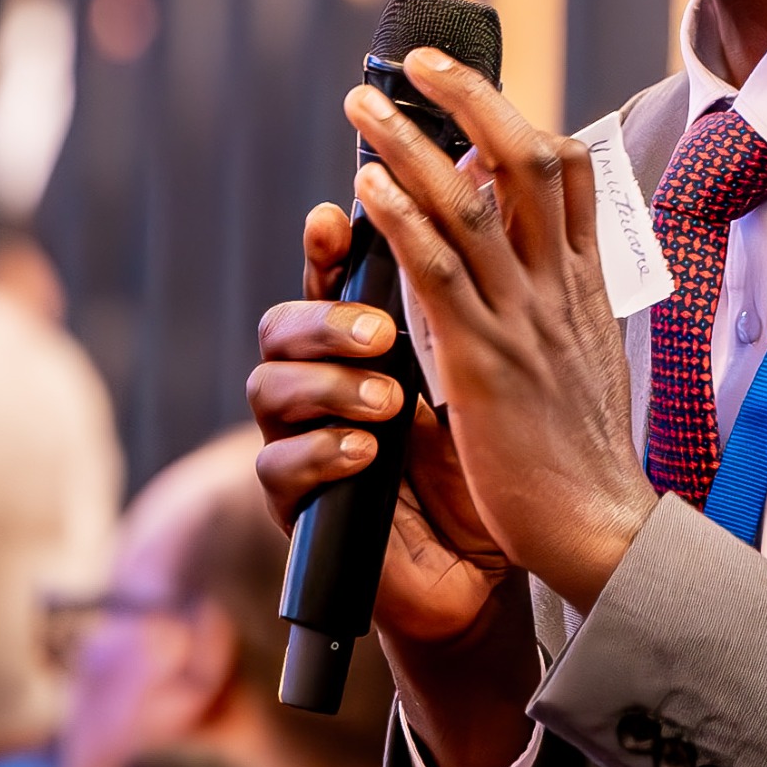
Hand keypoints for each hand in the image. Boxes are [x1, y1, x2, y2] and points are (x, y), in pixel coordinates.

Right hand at [251, 203, 540, 766]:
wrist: (498, 559)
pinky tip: (363, 453)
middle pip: (283, 325)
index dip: (323, 247)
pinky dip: (319, 454)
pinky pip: (278, 467)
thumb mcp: (489, 369)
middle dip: (327, 322)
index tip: (334, 219)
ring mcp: (304, 441)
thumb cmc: (494, 454)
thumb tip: (478, 206)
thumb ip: (467, 301)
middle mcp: (325, 383)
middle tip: (381, 333)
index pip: (329, 280)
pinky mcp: (300, 505)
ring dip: (326, 387)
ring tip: (388, 401)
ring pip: (269, 388)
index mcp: (366, 342)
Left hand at [344, 51, 654, 614]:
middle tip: (420, 62)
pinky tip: (364, 188)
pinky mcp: (482, 362)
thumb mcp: (584, 360)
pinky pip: (439, 272)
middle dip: (470, 98)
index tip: (476, 93)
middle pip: (525, 159)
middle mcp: (559, 288)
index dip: (525, 120)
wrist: (597, 530)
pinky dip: (400, 220)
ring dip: (408, 144)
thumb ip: (558, 302)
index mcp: (586, 287)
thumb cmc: (582, 457)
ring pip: (469, 203)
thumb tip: (534, 254)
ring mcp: (523, 320)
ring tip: (361, 105)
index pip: (574, 173)